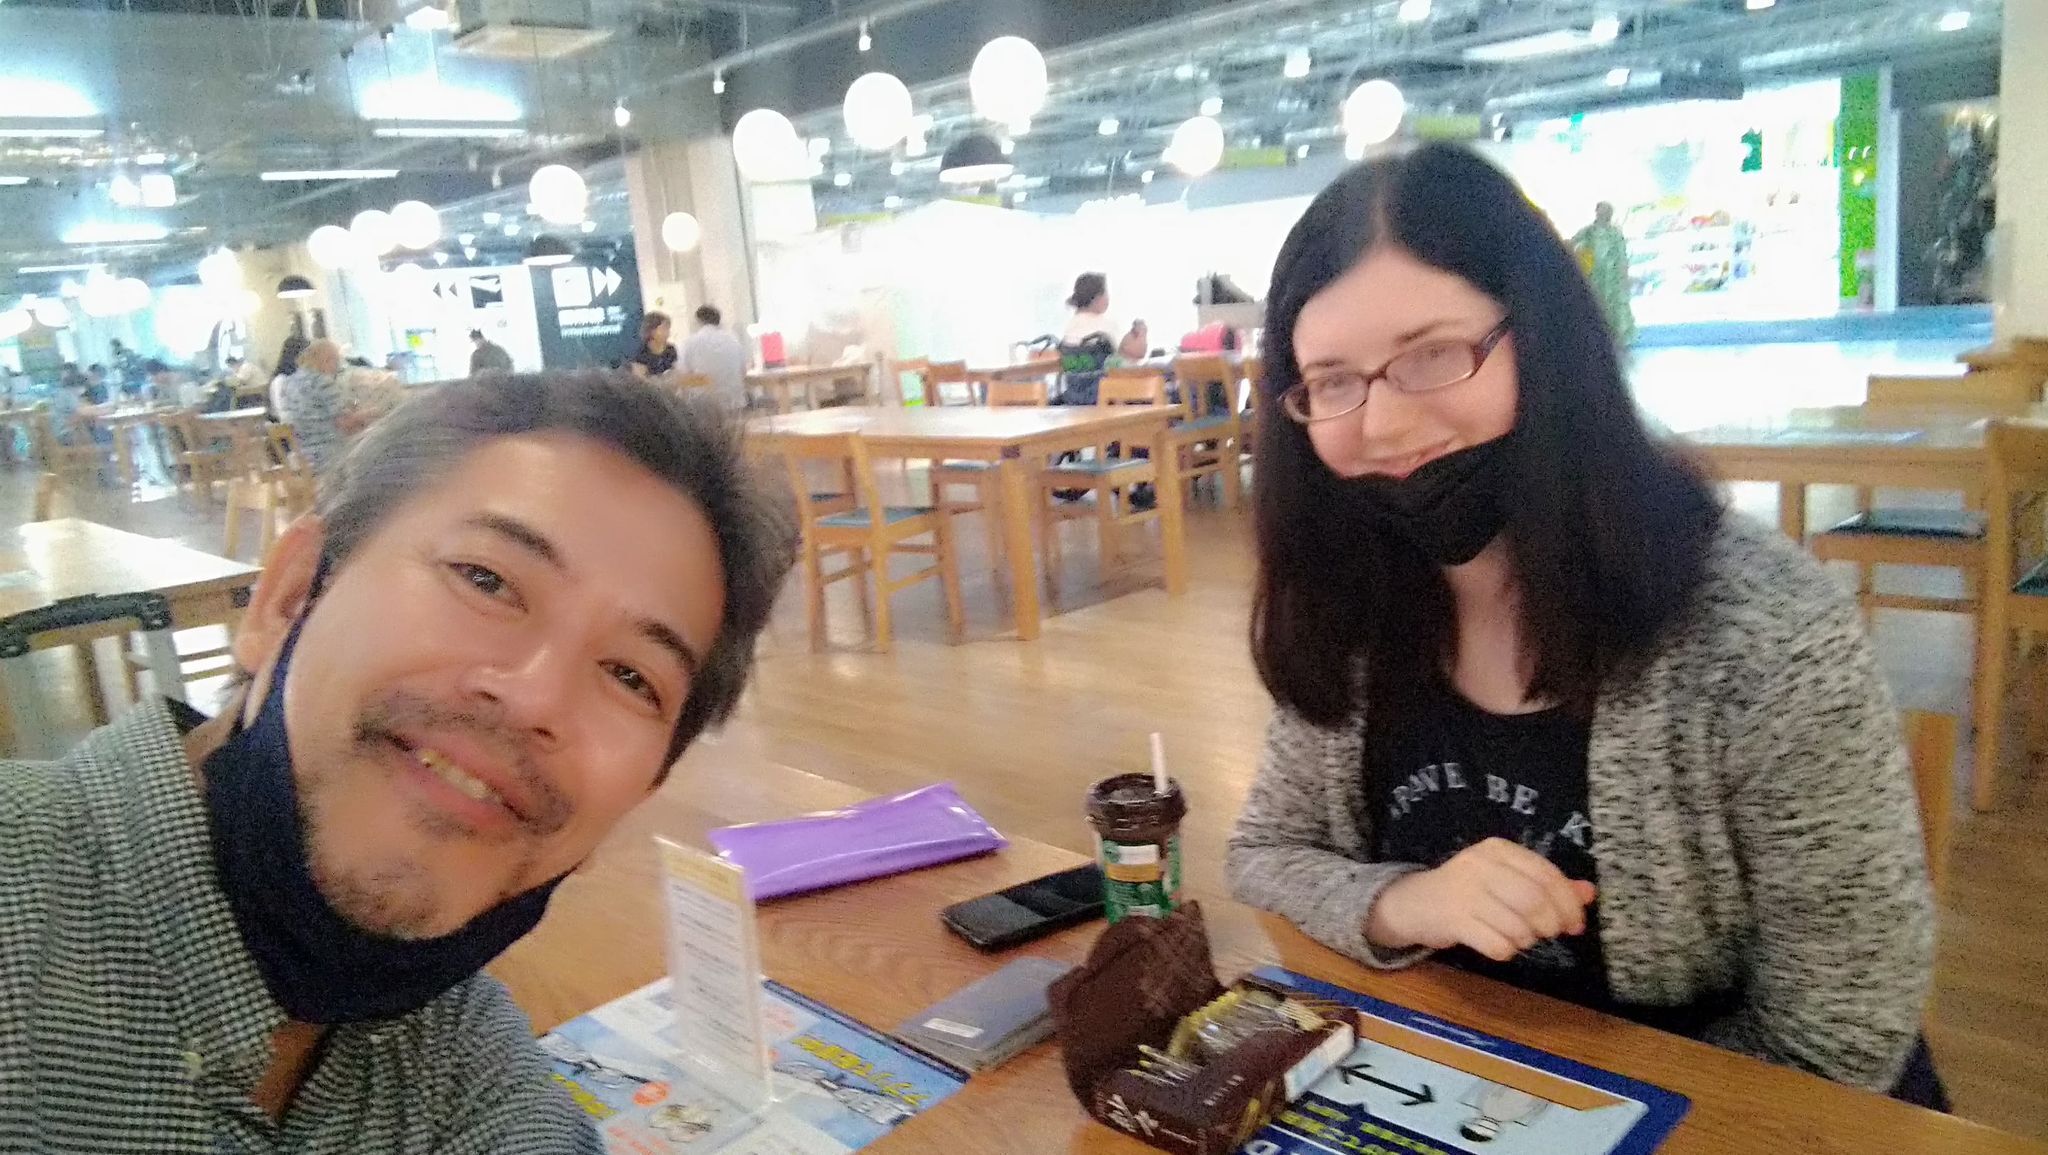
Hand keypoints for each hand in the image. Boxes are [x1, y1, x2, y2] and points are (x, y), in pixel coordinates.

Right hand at [1366, 838, 1597, 962]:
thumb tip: (1589, 893)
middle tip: (1548, 934)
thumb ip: (1548, 885)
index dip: (1568, 903)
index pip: (1546, 874)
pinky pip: (1497, 945)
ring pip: (1517, 926)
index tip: (1575, 925)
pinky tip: (1499, 945)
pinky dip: (1506, 951)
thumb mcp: (1508, 879)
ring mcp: (1464, 892)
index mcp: (1498, 849)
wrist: (1415, 902)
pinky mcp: (1453, 920)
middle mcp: (1480, 865)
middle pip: (1534, 900)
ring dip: (1526, 940)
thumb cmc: (1470, 890)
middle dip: (1550, 924)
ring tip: (1519, 937)